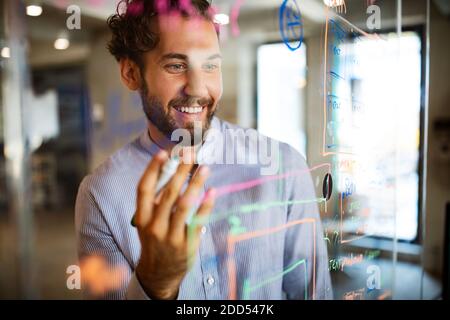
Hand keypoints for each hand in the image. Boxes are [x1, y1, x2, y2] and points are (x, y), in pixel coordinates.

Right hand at [134, 150, 215, 299]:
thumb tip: (171, 171)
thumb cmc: (154, 240)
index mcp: (142, 217)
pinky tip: (212, 191)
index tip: (164, 153)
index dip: (152, 170)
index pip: (143, 189)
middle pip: (168, 193)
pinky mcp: (187, 245)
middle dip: (180, 171)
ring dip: (195, 184)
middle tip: (191, 154)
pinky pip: (198, 221)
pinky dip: (205, 205)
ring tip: (205, 169)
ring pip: (184, 205)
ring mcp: (171, 237)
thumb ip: (156, 201)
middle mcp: (154, 226)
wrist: (158, 274)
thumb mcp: (148, 222)